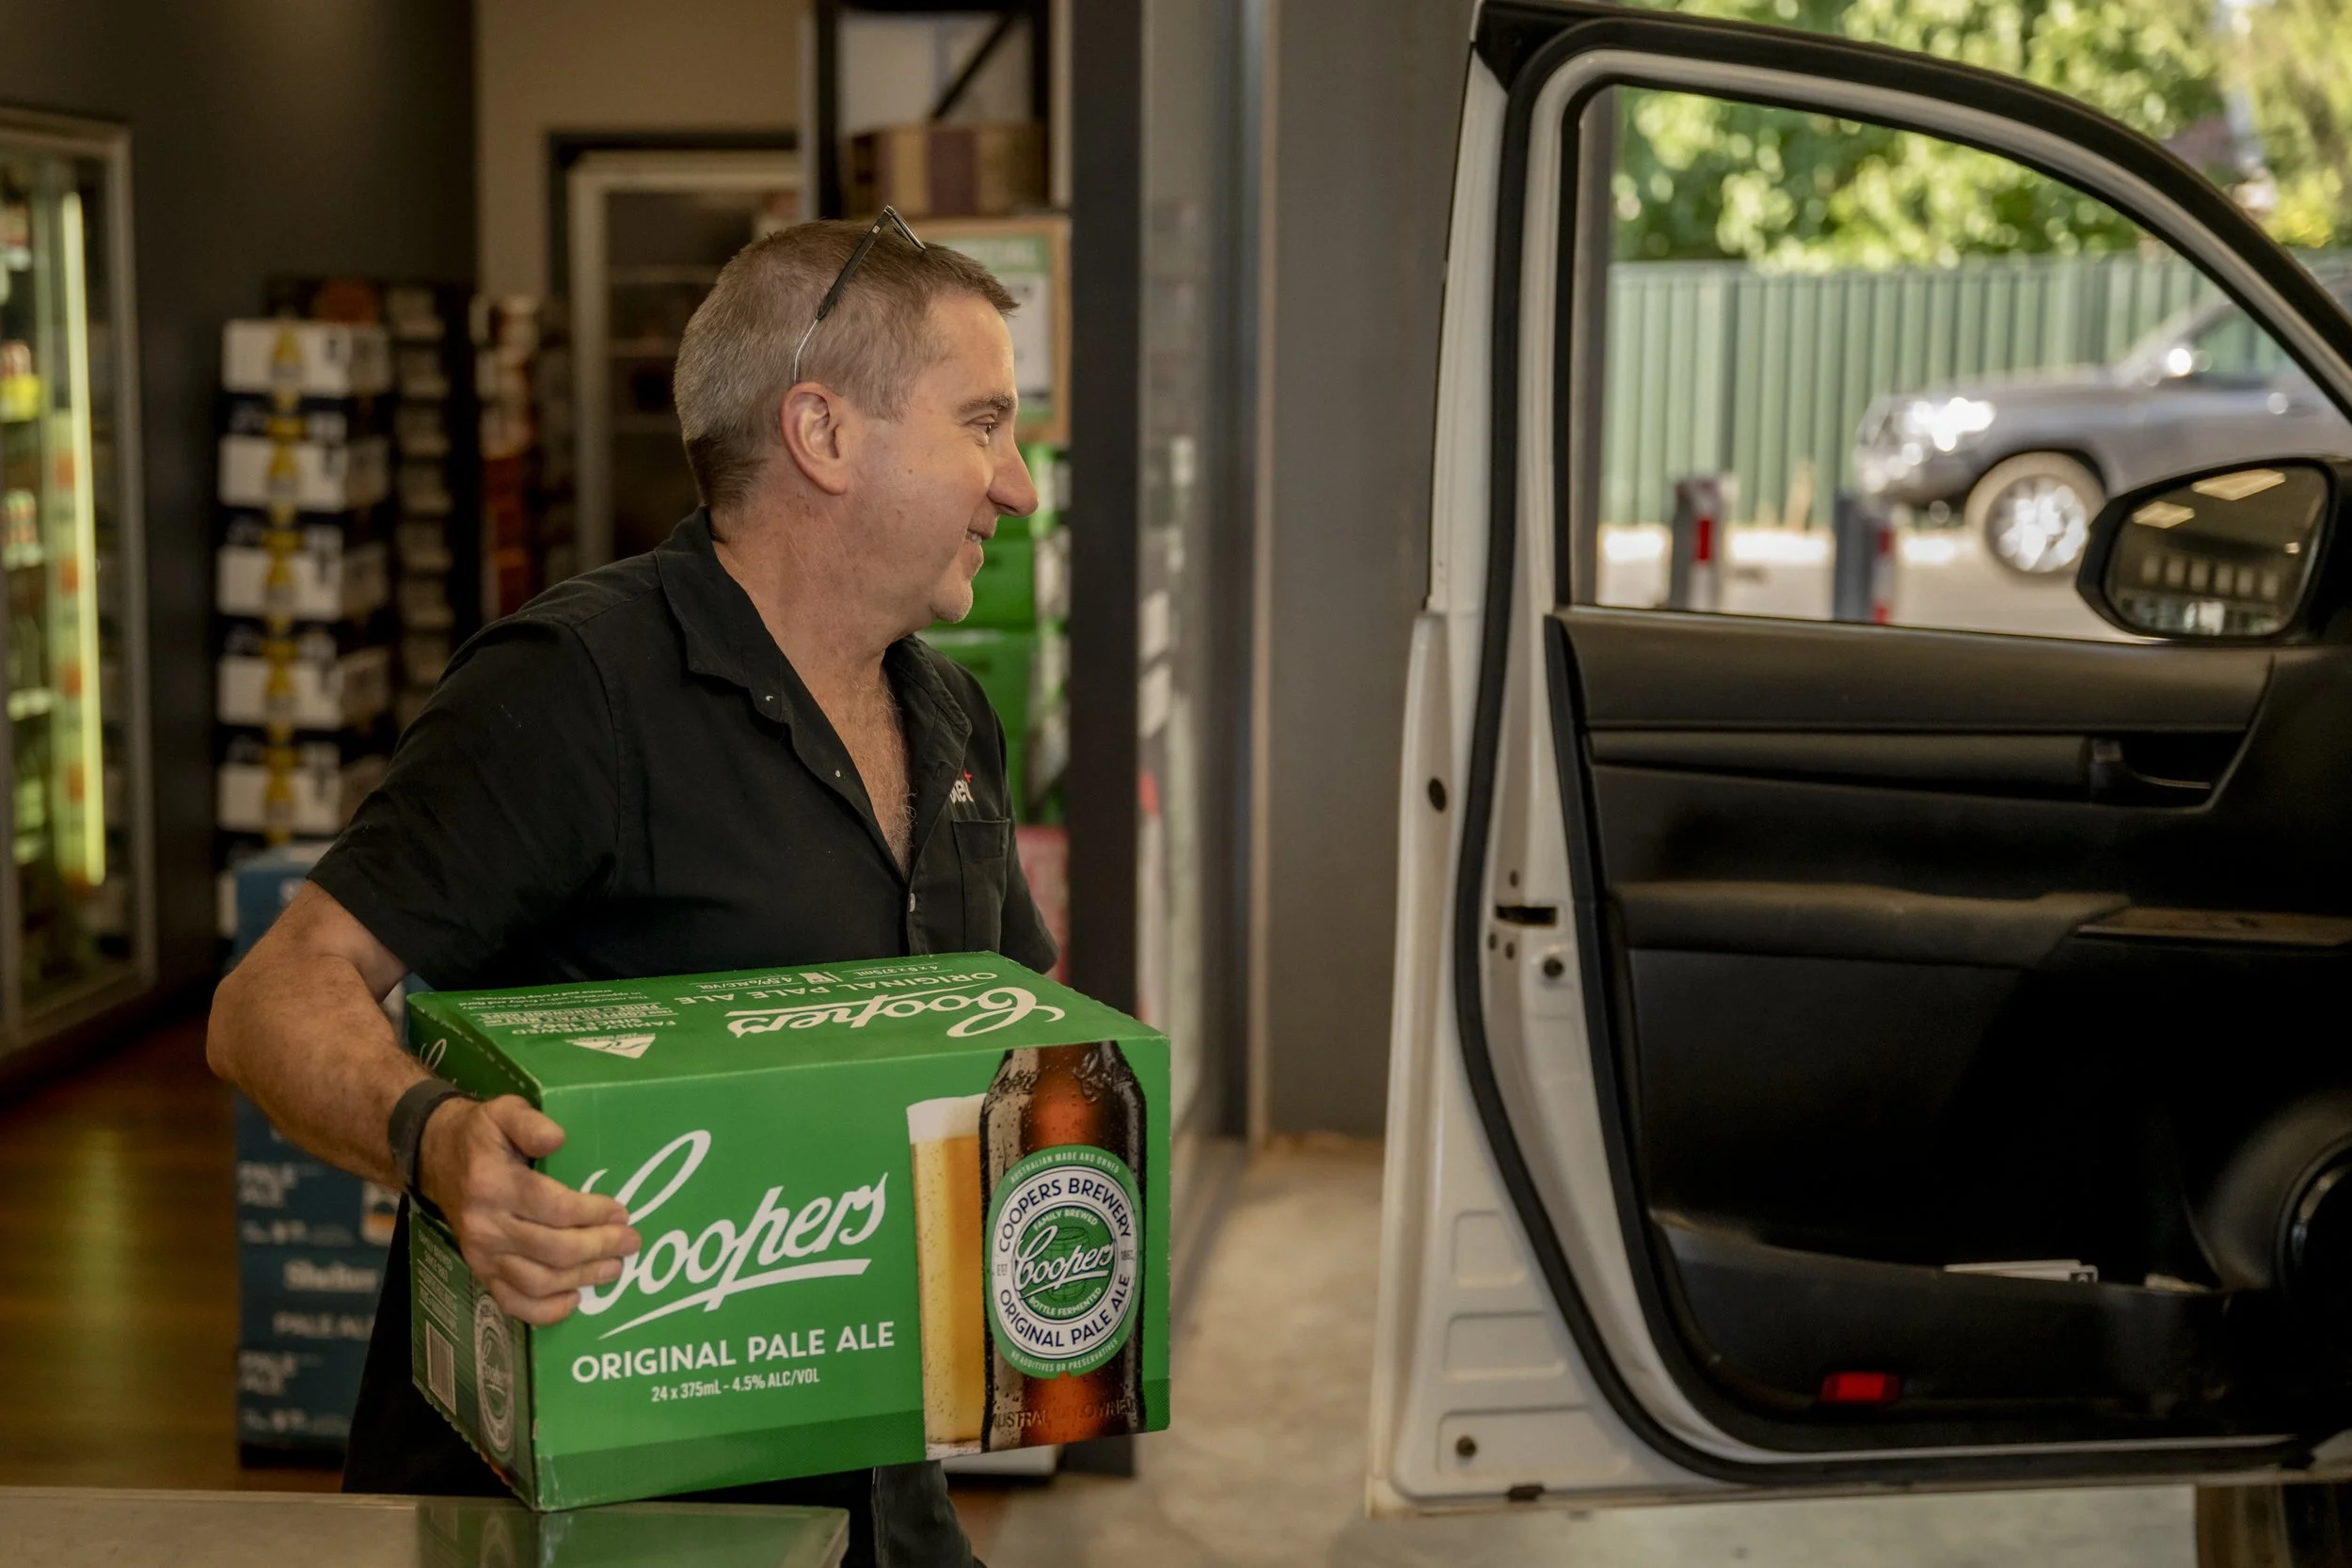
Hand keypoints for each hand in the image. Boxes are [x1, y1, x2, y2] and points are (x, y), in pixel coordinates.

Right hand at [418, 1095, 640, 1325]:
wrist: (437, 1159)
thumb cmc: (482, 1136)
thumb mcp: (504, 1112)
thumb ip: (531, 1123)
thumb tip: (559, 1138)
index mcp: (493, 1184)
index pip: (554, 1208)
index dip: (593, 1213)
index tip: (622, 1212)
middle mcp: (485, 1225)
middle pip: (552, 1249)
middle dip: (598, 1248)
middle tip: (630, 1242)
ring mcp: (481, 1254)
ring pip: (537, 1281)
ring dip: (581, 1278)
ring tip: (614, 1269)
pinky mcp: (480, 1272)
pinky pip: (512, 1303)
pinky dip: (545, 1311)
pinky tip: (574, 1300)